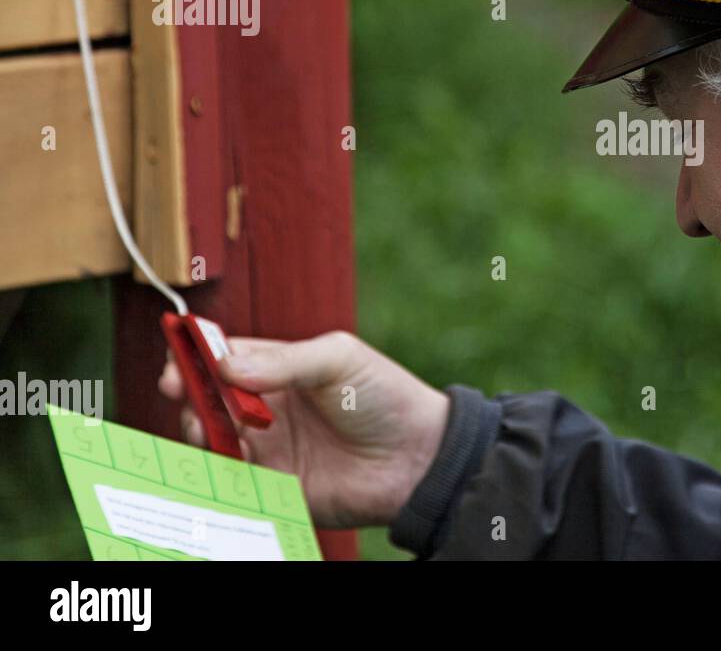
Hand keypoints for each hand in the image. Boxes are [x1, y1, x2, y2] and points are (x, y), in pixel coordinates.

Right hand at [158, 330, 449, 528]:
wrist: (417, 459)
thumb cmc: (385, 397)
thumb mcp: (339, 360)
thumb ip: (284, 361)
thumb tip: (224, 365)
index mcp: (280, 369)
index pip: (223, 359)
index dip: (193, 360)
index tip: (176, 368)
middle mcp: (266, 408)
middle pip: (207, 401)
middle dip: (193, 400)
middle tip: (195, 403)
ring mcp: (267, 449)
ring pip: (212, 441)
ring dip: (203, 435)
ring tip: (218, 433)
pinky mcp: (272, 488)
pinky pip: (232, 483)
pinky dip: (221, 473)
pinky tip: (235, 462)